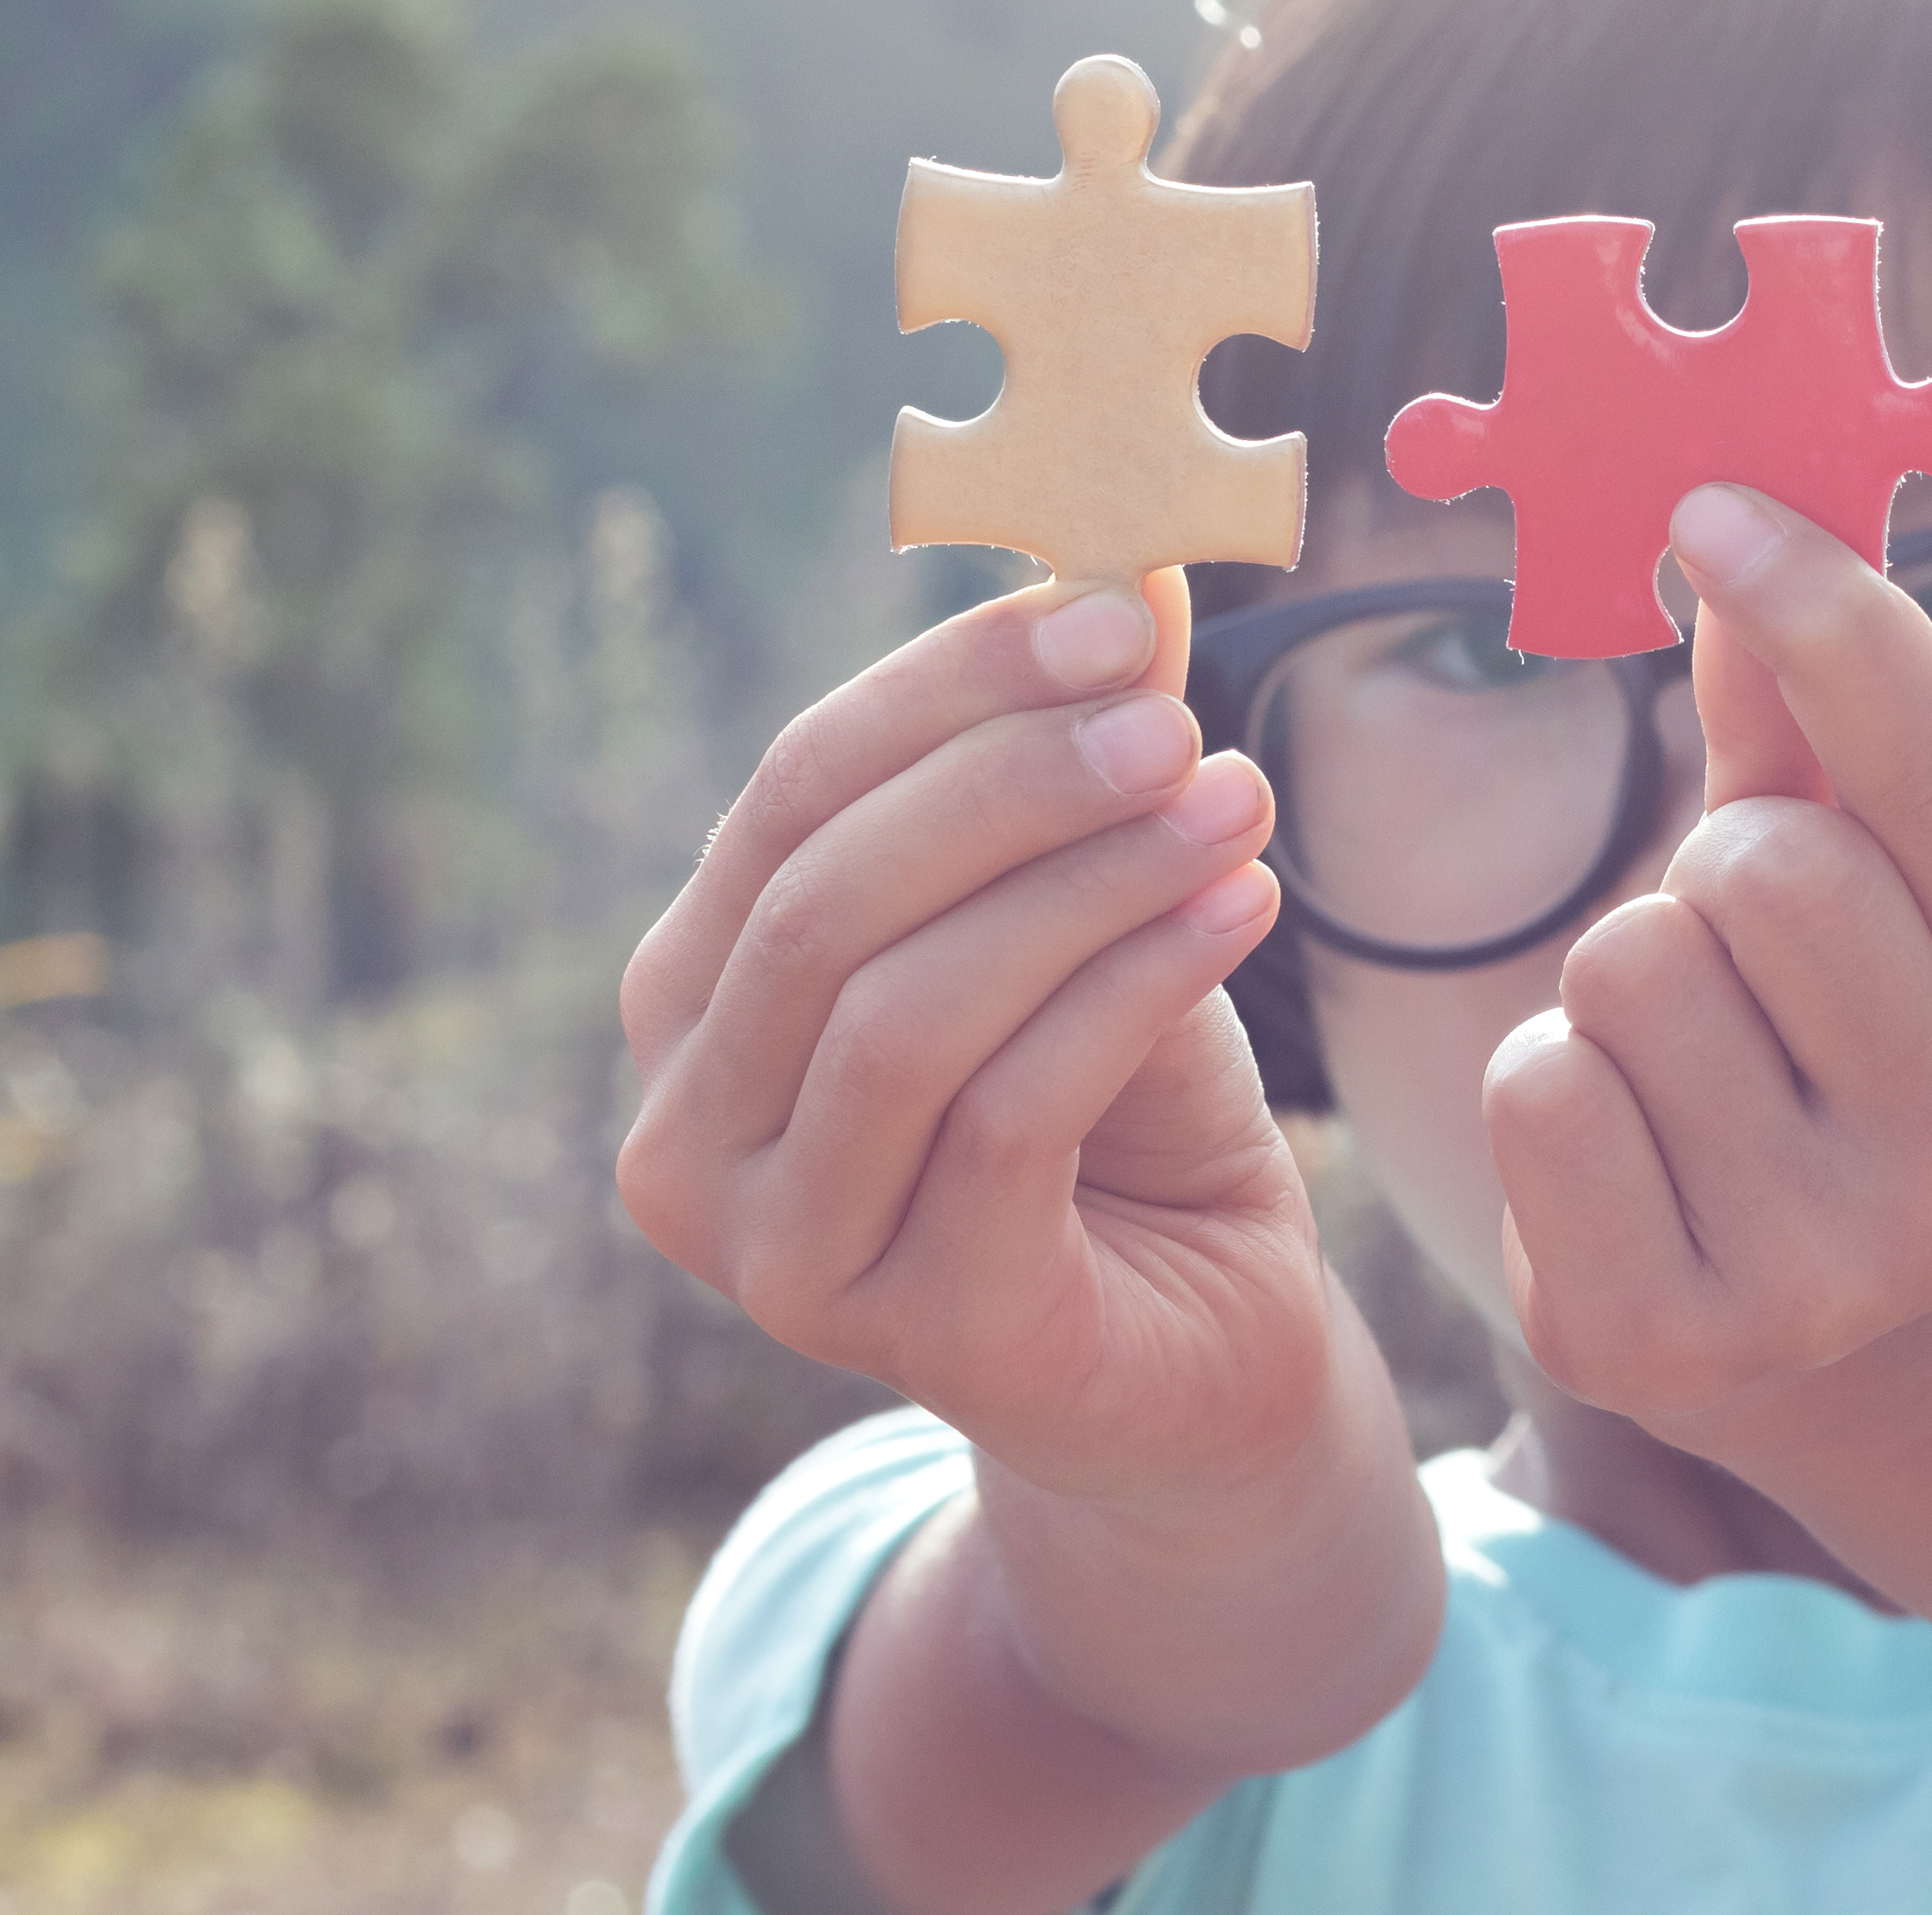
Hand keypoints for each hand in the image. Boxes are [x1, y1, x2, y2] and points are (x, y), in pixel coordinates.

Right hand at [615, 572, 1329, 1507]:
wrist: (1205, 1353)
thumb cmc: (1121, 1115)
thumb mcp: (1085, 916)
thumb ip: (1078, 774)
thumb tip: (1134, 578)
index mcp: (693, 1005)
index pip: (790, 798)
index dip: (948, 686)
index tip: (1117, 608)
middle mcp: (689, 1139)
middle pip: (826, 900)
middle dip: (1011, 782)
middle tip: (1174, 712)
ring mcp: (780, 1257)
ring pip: (906, 1011)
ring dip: (1084, 882)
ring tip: (1233, 802)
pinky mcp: (911, 1333)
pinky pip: (1010, 1115)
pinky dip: (1134, 987)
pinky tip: (1242, 909)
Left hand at [1483, 486, 1931, 1423]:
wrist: (1843, 1357)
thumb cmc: (1843, 1054)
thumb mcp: (1879, 901)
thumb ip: (1821, 729)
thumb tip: (1742, 521)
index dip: (1824, 611)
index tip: (1716, 504)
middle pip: (1766, 868)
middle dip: (1714, 867)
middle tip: (1736, 949)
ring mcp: (1828, 1279)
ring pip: (1633, 963)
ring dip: (1624, 980)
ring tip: (1684, 1065)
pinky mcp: (1665, 1345)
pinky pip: (1540, 1088)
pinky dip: (1550, 1082)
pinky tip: (1621, 1148)